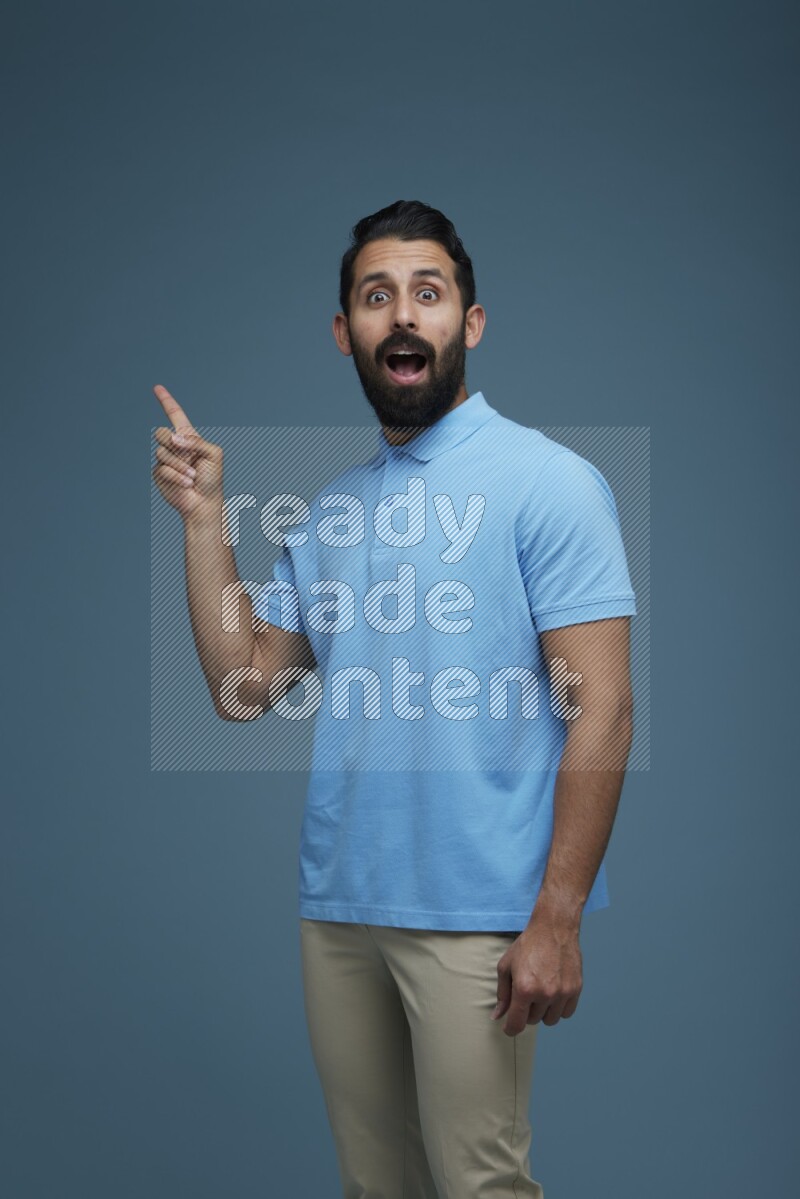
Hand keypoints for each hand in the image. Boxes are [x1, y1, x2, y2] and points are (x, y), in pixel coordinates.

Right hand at [151, 384, 223, 520]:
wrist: (204, 503)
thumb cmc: (212, 479)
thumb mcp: (213, 454)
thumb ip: (197, 442)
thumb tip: (175, 439)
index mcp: (188, 438)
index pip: (175, 415)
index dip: (166, 401)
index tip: (157, 388)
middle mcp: (175, 447)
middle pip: (161, 433)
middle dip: (172, 442)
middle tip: (187, 455)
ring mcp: (165, 460)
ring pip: (161, 452)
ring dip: (180, 465)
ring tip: (192, 477)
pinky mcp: (159, 474)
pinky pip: (162, 469)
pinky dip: (176, 476)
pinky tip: (186, 484)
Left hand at [491, 915, 582, 1035]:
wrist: (553, 928)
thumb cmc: (528, 945)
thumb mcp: (506, 966)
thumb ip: (502, 994)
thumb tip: (498, 1016)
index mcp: (524, 988)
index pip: (517, 1024)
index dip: (510, 1029)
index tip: (509, 1028)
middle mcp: (544, 993)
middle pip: (533, 1021)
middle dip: (526, 1011)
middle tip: (526, 994)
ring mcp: (562, 992)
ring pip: (550, 1020)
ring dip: (543, 1012)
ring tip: (540, 993)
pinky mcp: (575, 989)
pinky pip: (566, 1013)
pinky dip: (558, 1008)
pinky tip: (553, 994)